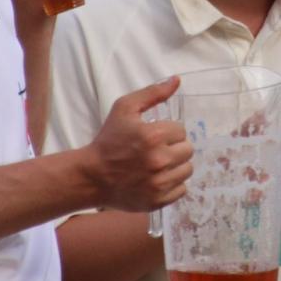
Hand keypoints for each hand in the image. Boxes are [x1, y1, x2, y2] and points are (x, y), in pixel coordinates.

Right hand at [88, 78, 193, 211]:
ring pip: (187, 170)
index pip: (181, 131)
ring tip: (159, 164)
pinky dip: (172, 184)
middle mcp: (159, 160)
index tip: (154, 135)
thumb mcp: (125, 108)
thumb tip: (176, 80)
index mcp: (154, 136)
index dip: (168, 131)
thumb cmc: (109, 139)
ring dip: (176, 165)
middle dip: (174, 147)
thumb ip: (152, 93)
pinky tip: (158, 178)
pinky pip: (181, 190)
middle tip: (158, 149)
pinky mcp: (158, 201)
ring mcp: (159, 183)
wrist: (92, 176)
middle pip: (188, 150)